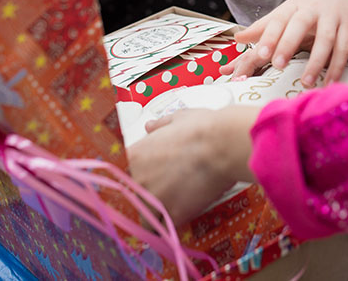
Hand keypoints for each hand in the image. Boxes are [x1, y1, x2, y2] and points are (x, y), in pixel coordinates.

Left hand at [127, 106, 258, 224]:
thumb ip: (160, 126)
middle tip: (169, 188)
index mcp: (135, 155)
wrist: (222, 145)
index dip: (140, 176)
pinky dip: (171, 226)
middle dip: (149, 194)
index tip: (151, 177)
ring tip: (174, 207)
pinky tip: (181, 218)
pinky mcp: (172, 214)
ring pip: (146, 216)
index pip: (125, 173)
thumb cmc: (202, 129)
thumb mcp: (178, 118)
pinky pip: (165, 228)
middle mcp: (138, 179)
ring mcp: (154, 199)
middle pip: (135, 195)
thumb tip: (150, 127)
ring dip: (157, 213)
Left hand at [222, 0, 347, 87]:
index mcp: (292, 7)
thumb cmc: (311, 2)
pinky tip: (330, 82)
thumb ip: (264, 26)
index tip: (261, 54)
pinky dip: (338, 66)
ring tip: (305, 82)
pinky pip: (344, 47)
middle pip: (299, 25)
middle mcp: (311, 10)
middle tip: (278, 65)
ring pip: (325, 39)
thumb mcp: (287, 10)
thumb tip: (237, 39)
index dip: (269, 36)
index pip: (278, 20)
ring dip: (316, 61)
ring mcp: (332, 17)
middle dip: (289, 44)